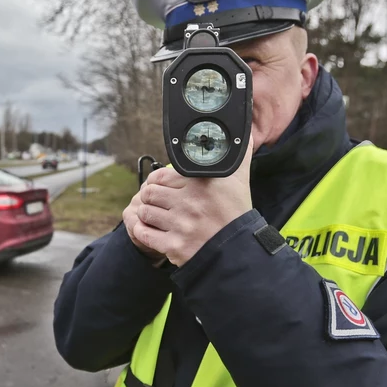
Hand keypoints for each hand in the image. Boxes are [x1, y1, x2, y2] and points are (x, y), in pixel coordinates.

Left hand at [130, 138, 253, 266]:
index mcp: (198, 183)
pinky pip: (144, 234)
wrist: (239, 250)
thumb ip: (237, 156)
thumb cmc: (237, 214)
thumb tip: (244, 136)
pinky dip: (142, 231)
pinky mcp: (174, 246)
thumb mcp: (238, 180)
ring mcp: (180, 225)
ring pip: (145, 212)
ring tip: (156, 216)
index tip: (160, 186)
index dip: (156, 181)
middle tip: (157, 202)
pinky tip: (151, 230)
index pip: (159, 176)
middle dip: (150, 197)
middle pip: (149, 193)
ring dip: (147, 214)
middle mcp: (188, 203)